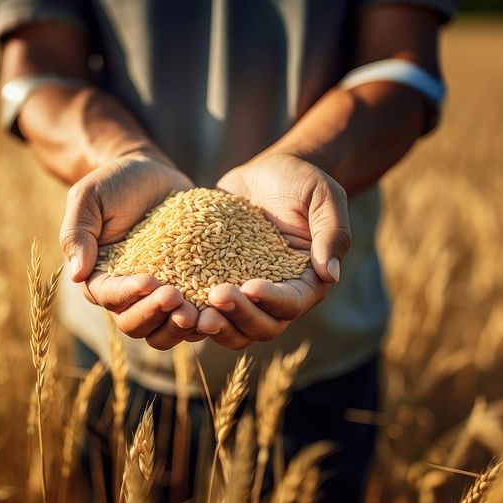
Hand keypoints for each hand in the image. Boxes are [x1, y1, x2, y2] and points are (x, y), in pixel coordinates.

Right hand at [60, 151, 202, 349]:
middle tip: (179, 300)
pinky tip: (221, 306)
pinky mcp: (187, 289)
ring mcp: (158, 296)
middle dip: (156, 316)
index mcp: (99, 277)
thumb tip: (76, 274)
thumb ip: (77, 232)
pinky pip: (195, 315)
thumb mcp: (89, 197)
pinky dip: (206, 317)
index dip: (129, 295)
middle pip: (135, 324)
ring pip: (164, 330)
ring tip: (201, 312)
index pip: (109, 297)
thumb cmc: (115, 182)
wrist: (152, 174)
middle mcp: (127, 295)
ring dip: (181, 326)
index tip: (150, 280)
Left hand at [196, 150, 351, 348]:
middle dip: (239, 317)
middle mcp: (278, 297)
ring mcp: (246, 295)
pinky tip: (169, 296)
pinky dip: (190, 310)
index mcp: (307, 282)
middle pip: (262, 327)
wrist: (266, 172)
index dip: (272, 301)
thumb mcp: (324, 195)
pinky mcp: (219, 284)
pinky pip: (205, 309)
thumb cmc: (301, 180)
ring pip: (233, 329)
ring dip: (214, 326)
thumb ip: (332, 233)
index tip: (250, 286)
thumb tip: (331, 275)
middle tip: (214, 297)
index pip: (292, 303)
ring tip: (190, 311)